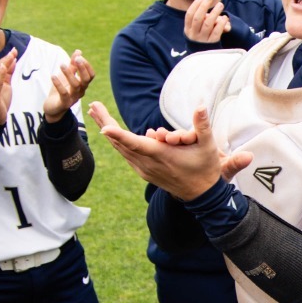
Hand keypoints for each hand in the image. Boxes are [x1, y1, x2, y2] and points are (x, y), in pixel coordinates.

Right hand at [0, 49, 17, 126]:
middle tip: (14, 50)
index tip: (14, 50)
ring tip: (10, 56)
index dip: (7, 57)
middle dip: (7, 58)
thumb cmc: (0, 100)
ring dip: (4, 64)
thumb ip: (8, 74)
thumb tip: (13, 61)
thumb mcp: (6, 84)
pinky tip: (3, 68)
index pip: (0, 65)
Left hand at [43, 51, 93, 121]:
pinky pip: (63, 93)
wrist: (52, 108)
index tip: (79, 56)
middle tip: (76, 58)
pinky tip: (53, 76)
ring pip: (76, 85)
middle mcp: (80, 92)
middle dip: (82, 68)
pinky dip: (58, 84)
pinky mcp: (64, 103)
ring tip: (61, 65)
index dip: (87, 66)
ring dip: (69, 73)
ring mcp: (73, 98)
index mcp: (82, 85)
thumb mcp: (66, 76)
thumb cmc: (61, 91)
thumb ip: (72, 65)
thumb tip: (79, 51)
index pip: (91, 75)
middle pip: (86, 80)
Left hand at [88, 102, 250, 201]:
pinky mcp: (143, 171)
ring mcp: (144, 169)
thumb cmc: (206, 169)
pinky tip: (110, 131)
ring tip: (96, 113)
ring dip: (108, 131)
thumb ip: (203, 126)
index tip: (104, 127)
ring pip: (121, 149)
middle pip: (121, 143)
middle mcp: (148, 163)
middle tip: (93, 106)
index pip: (136, 144)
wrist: (202, 196)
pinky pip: (126, 154)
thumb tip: (200, 106)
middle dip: (106, 123)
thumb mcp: (208, 147)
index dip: (120, 135)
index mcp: (161, 156)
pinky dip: (116, 141)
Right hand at [184, 0, 230, 45]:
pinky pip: (217, 32)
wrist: (204, 58)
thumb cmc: (202, 38)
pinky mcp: (212, 44)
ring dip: (215, 12)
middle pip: (198, 18)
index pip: (189, 15)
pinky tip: (225, 18)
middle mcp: (194, 35)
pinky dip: (221, 23)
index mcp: (188, 30)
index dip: (195, 5)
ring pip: (208, 24)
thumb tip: (214, 11)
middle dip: (203, 6)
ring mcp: (203, 40)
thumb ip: (204, 20)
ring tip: (220, 4)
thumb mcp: (197, 30)